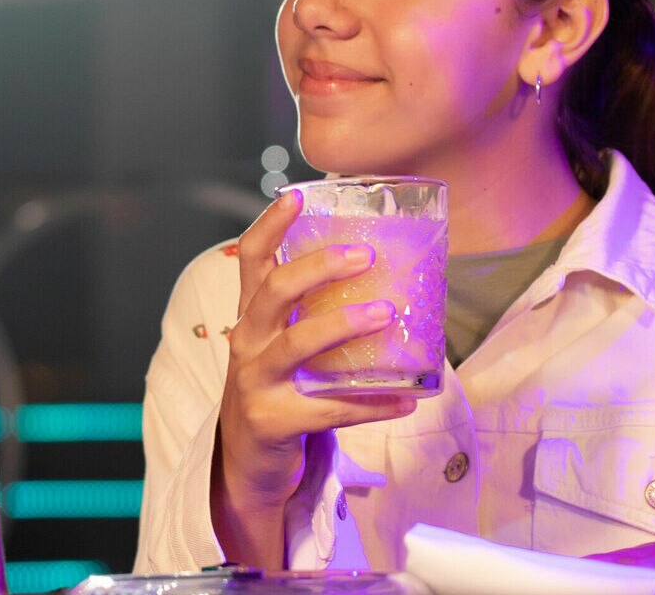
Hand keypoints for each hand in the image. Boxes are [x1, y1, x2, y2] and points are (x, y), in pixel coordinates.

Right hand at [213, 190, 416, 563]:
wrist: (248, 460)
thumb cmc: (279, 389)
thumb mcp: (282, 344)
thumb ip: (312, 313)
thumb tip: (386, 278)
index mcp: (252, 316)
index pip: (251, 258)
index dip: (270, 224)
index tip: (297, 195)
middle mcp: (247, 341)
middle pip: (276, 291)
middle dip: (319, 268)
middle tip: (365, 255)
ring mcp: (256, 381)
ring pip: (298, 344)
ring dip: (344, 326)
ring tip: (385, 314)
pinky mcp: (273, 421)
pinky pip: (330, 409)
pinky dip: (373, 403)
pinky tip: (407, 398)